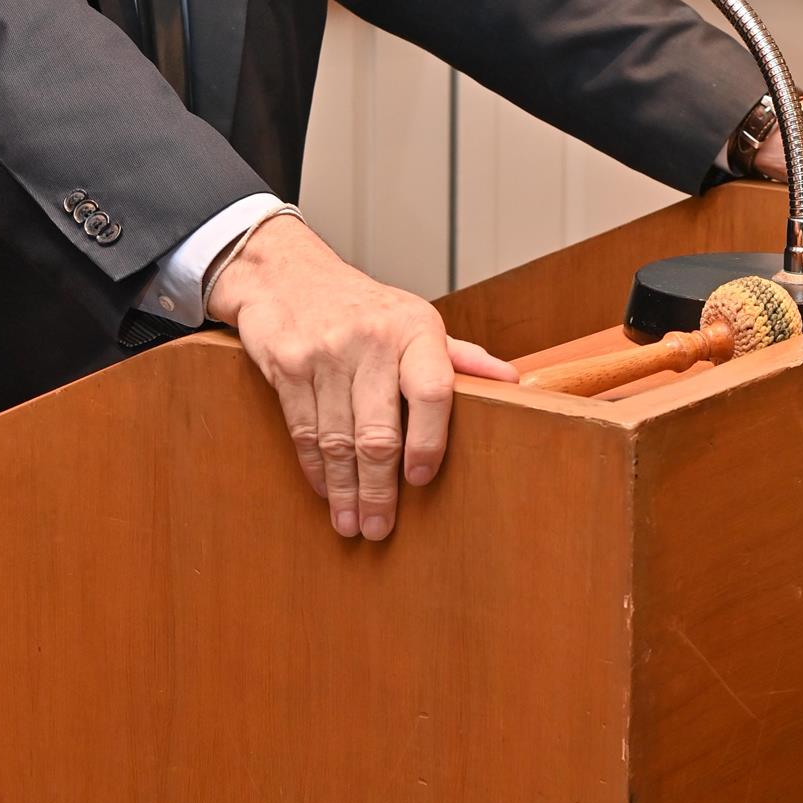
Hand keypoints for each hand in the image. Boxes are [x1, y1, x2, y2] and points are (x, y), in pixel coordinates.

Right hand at [205, 214, 516, 539]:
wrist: (289, 273)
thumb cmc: (365, 307)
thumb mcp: (416, 321)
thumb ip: (460, 357)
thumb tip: (514, 383)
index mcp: (415, 329)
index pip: (433, 391)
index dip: (430, 441)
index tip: (421, 479)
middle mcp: (371, 339)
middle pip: (379, 431)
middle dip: (378, 489)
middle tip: (379, 528)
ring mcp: (326, 352)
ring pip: (338, 439)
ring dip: (344, 490)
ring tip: (351, 523)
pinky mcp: (288, 364)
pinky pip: (303, 429)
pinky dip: (315, 467)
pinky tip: (326, 489)